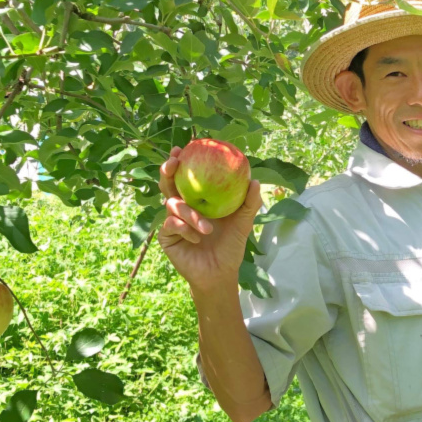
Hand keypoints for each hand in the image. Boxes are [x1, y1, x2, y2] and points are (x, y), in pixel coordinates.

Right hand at [157, 147, 262, 293]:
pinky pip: (171, 224)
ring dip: (191, 214)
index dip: (181, 160)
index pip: (186, 176)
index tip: (183, 147)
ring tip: (207, 228)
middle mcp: (181, 206)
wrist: (220, 273)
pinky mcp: (166, 236)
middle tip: (174, 163)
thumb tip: (255, 180)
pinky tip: (197, 238)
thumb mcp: (243, 223)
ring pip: (173, 205)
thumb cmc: (231, 246)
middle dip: (167, 170)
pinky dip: (185, 229)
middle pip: (168, 183)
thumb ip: (249, 203)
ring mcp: (172, 220)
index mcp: (197, 199)